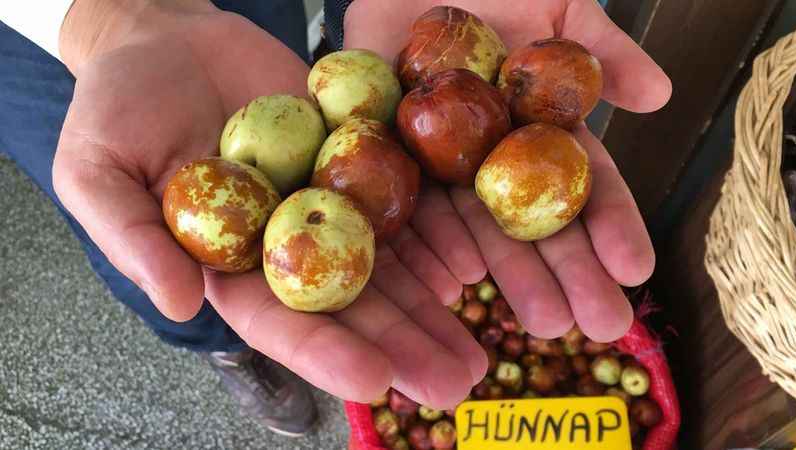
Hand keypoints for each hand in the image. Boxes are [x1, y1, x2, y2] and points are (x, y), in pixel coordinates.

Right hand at [53, 1, 483, 407]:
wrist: (165, 41)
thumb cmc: (116, 108)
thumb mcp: (97, 171)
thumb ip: (131, 239)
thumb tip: (178, 303)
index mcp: (229, 265)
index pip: (278, 322)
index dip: (325, 352)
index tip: (374, 381)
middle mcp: (287, 243)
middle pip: (351, 303)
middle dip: (403, 344)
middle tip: (457, 383)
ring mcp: (326, 200)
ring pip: (388, 259)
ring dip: (436, 303)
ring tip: (484, 344)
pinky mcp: (354, 155)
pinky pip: (401, 192)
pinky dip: (437, 227)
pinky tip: (477, 260)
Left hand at [344, 0, 671, 341]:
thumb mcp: (558, 7)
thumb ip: (603, 51)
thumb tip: (660, 95)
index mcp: (540, 133)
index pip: (583, 186)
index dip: (611, 226)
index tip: (637, 269)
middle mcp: (494, 162)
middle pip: (534, 223)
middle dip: (568, 274)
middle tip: (597, 323)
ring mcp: (442, 167)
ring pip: (477, 230)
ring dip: (508, 278)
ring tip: (540, 322)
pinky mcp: (389, 161)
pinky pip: (407, 209)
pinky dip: (428, 248)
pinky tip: (451, 287)